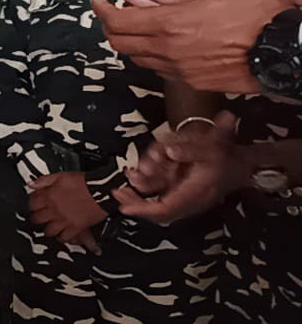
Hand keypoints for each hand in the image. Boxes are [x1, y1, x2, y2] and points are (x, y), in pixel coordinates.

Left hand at [28, 172, 105, 252]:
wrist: (101, 191)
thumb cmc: (84, 183)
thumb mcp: (60, 176)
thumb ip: (44, 181)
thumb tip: (32, 185)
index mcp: (50, 196)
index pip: (32, 204)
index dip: (32, 204)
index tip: (35, 205)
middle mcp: (55, 210)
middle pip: (38, 219)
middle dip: (38, 218)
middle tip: (40, 217)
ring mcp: (64, 220)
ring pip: (49, 231)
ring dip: (48, 229)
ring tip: (50, 227)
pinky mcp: (76, 228)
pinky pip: (65, 238)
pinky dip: (62, 237)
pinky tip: (62, 234)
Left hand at [92, 0, 291, 93]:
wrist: (290, 53)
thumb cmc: (263, 15)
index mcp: (171, 24)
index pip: (117, 21)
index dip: (101, 8)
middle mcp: (169, 51)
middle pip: (120, 42)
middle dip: (112, 23)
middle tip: (114, 8)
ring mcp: (180, 69)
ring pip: (137, 57)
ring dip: (132, 38)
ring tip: (138, 20)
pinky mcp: (193, 81)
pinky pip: (159, 68)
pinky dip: (152, 52)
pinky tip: (162, 38)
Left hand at [114, 112, 245, 223]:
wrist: (244, 164)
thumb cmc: (226, 155)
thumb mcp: (210, 148)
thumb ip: (189, 150)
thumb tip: (170, 151)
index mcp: (196, 193)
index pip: (166, 208)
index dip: (144, 209)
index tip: (125, 207)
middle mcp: (191, 201)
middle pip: (160, 212)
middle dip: (137, 205)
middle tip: (117, 195)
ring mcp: (189, 200)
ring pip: (160, 207)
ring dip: (139, 198)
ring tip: (121, 190)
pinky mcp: (187, 195)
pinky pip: (164, 200)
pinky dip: (148, 193)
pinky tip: (136, 182)